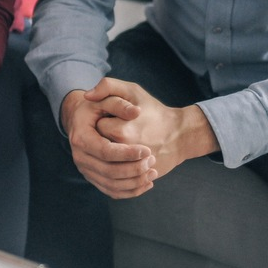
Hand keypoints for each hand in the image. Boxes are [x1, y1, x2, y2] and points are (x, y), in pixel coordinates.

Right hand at [60, 84, 154, 198]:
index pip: (106, 151)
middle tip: (152, 161)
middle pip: (109, 172)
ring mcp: (86, 170)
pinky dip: (131, 192)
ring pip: (112, 185)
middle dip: (134, 169)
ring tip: (152, 172)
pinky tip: (147, 183)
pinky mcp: (94, 178)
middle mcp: (80, 157)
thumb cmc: (98, 107)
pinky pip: (112, 191)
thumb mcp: (107, 98)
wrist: (84, 120)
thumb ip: (119, 102)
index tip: (147, 150)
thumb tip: (135, 112)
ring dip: (135, 182)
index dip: (127, 153)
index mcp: (81, 137)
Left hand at [87, 77, 218, 183]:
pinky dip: (117, 171)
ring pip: (107, 164)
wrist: (180, 135)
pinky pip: (117, 181)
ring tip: (124, 142)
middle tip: (121, 130)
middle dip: (107, 137)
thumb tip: (87, 96)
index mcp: (122, 131)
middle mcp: (126, 153)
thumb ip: (108, 87)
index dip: (104, 119)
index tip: (115, 117)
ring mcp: (133, 169)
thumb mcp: (133, 91)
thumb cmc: (154, 111)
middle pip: (100, 146)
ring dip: (111, 153)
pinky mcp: (138, 179)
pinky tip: (124, 159)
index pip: (97, 127)